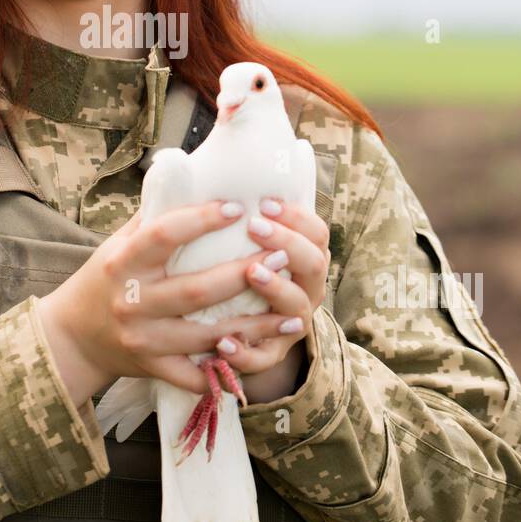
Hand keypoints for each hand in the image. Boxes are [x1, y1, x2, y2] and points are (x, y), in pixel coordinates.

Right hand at [37, 199, 283, 399]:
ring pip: (205, 335)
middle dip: (243, 275)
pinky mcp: (152, 368)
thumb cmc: (106, 277)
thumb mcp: (120, 243)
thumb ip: (155, 216)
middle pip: (196, 291)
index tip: (237, 208)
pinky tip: (261, 351)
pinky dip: (227, 366)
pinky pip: (196, 373)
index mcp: (123, 262)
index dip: (201, 221)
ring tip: (290, 312)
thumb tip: (194, 174)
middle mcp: (131, 302)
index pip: (163, 236)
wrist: (74, 336)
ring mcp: (143, 339)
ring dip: (252, 325)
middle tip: (281, 257)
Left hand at [212, 197, 330, 400]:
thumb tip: (204, 161)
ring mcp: (289, 326)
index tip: (264, 202)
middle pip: (315, 265)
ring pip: (296, 310)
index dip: (296, 216)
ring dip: (276, 290)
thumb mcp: (235, 242)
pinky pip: (263, 360)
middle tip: (256, 227)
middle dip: (288, 243)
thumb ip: (232, 213)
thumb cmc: (227, 269)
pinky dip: (245, 352)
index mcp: (302, 257)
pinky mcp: (266, 356)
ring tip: (252, 273)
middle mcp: (304, 289)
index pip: (316, 232)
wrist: (228, 329)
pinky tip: (223, 342)